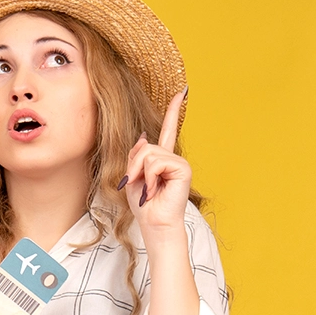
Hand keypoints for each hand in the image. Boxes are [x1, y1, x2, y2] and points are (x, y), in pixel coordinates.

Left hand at [121, 87, 191, 236]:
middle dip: (133, 167)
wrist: (153, 222)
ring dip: (141, 174)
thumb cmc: (143, 204)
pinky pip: (156, 163)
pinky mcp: (183, 169)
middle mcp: (172, 157)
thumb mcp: (132, 176)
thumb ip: (135, 156)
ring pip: (148, 154)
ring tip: (149, 190)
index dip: (174, 111)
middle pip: (144, 146)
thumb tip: (144, 138)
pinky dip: (150, 178)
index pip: (168, 130)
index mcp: (161, 158)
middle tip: (138, 185)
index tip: (182, 92)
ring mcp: (179, 162)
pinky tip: (156, 191)